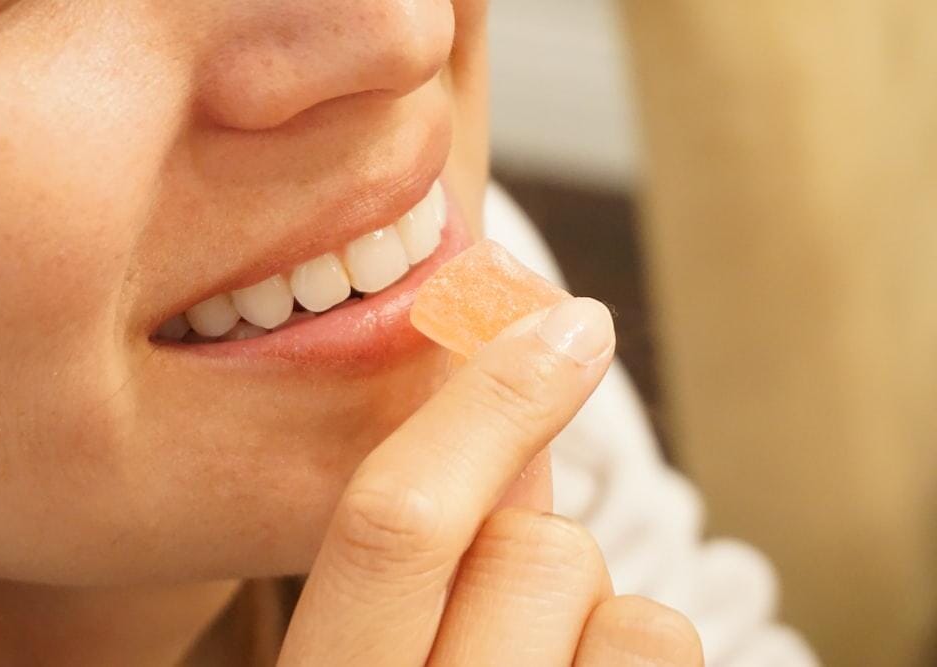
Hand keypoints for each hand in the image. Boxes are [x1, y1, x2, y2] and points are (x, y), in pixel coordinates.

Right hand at [278, 298, 702, 665]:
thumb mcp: (363, 649)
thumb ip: (422, 546)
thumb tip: (511, 416)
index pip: (394, 526)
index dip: (482, 405)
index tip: (567, 325)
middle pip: (534, 550)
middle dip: (533, 545)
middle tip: (502, 606)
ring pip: (625, 609)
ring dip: (592, 617)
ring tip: (539, 666)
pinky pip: (663, 649)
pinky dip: (635, 660)